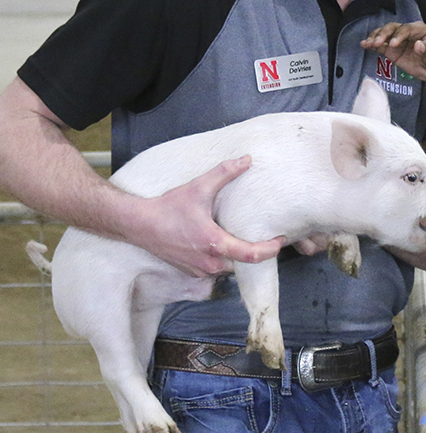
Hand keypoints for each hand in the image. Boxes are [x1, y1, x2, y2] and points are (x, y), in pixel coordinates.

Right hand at [130, 156, 285, 277]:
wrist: (138, 224)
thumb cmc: (168, 207)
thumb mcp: (198, 187)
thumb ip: (224, 173)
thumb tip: (247, 159)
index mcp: (214, 243)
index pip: (251, 255)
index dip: (270, 249)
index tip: (281, 240)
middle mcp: (209, 262)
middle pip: (243, 263)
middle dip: (256, 252)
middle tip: (267, 237)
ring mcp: (199, 270)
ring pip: (229, 268)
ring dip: (238, 257)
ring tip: (246, 240)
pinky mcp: (191, 272)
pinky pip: (215, 269)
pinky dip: (223, 260)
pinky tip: (224, 245)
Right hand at [361, 22, 425, 80]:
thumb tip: (418, 46)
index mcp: (418, 29)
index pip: (406, 29)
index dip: (398, 35)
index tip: (393, 44)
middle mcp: (406, 32)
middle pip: (392, 28)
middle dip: (383, 34)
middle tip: (377, 43)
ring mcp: (398, 41)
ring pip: (384, 34)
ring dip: (375, 37)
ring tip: (368, 44)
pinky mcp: (392, 50)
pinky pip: (381, 45)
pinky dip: (372, 44)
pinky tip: (364, 45)